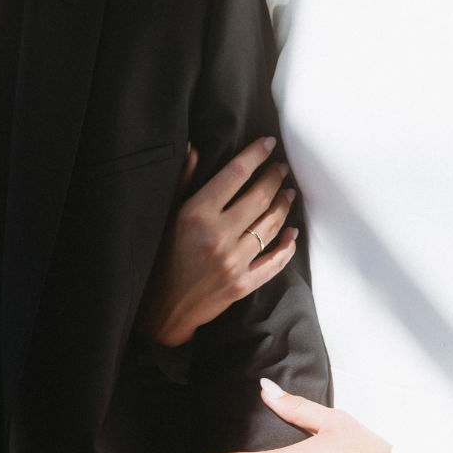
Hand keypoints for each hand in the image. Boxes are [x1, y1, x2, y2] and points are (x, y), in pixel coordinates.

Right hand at [135, 138, 298, 347]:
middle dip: (274, 178)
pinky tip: (292, 232)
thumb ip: (183, 181)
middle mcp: (218, 236)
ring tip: (288, 193)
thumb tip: (195, 148)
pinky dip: (287, 245)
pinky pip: (274, 261)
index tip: (268, 143)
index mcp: (196, 214)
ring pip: (271, 225)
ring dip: (284, 206)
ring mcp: (233, 262)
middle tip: (280, 168)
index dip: (255, 155)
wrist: (160, 309)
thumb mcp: (166, 216)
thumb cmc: (160, 257)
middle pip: (260, 197)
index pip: (235, 175)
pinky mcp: (242, 285)